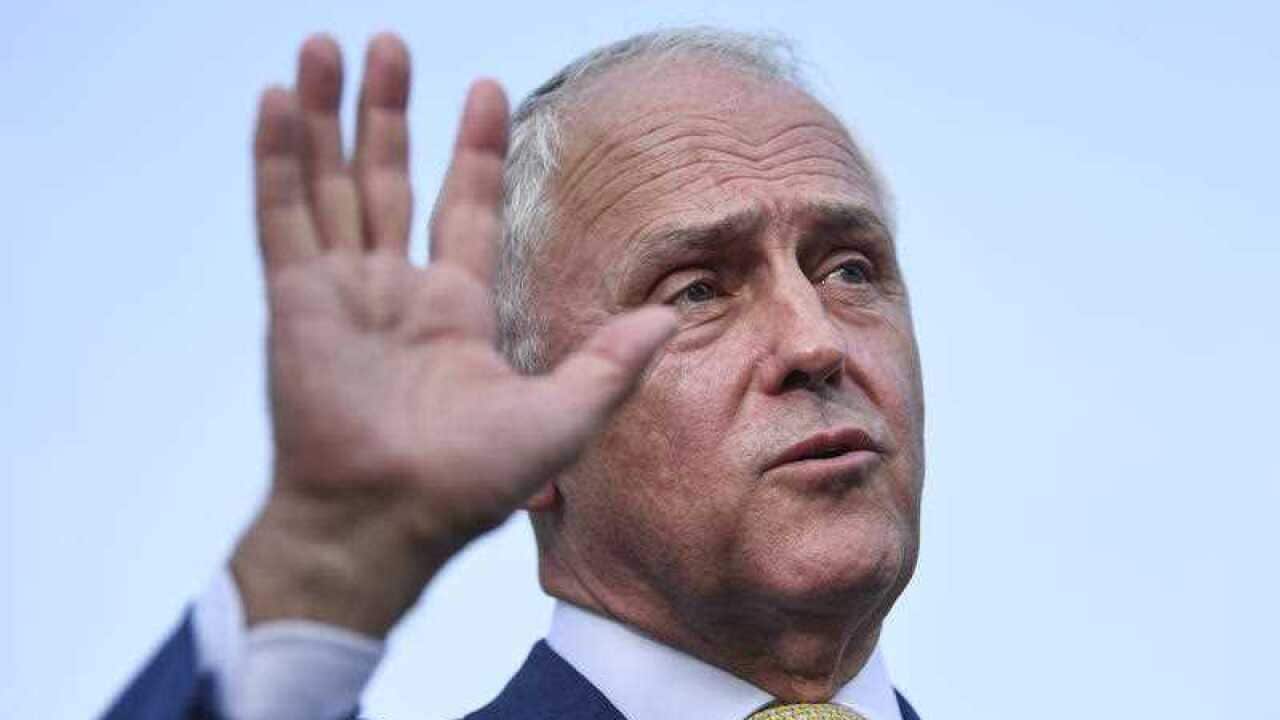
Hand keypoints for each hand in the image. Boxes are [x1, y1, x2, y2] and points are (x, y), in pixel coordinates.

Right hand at [230, 33, 674, 635]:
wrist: (384, 523)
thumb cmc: (468, 486)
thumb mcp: (558, 419)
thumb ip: (609, 364)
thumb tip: (666, 319)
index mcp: (455, 309)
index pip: (466, 205)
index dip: (474, 148)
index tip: (484, 88)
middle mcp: (397, 290)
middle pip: (391, 179)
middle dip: (389, 112)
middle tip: (388, 43)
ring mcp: (342, 291)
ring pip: (331, 182)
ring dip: (328, 115)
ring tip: (325, 44)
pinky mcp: (295, 302)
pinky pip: (283, 215)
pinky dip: (278, 157)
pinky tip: (278, 98)